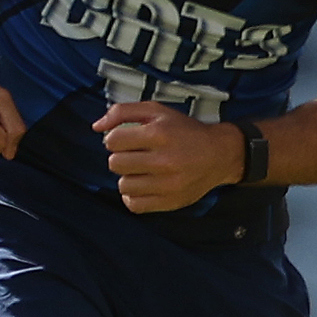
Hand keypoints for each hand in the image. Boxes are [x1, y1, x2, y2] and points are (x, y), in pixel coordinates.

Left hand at [96, 98, 231, 215]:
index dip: (116, 139)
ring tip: (143, 171)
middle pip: (115, 164)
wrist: (221, 155)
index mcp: (159, 134)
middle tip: (136, 155)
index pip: (113, 141)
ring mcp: (168, 184)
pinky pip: (134, 205)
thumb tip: (96, 127)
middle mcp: (164, 160)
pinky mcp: (171, 201)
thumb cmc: (185, 131)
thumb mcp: (157, 111)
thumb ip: (123, 112)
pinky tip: (144, 185)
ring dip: (129, 177)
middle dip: (121, 158)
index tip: (128, 140)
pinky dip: (134, 196)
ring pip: (123, 185)